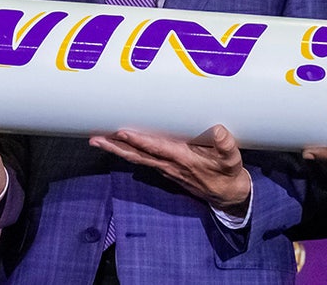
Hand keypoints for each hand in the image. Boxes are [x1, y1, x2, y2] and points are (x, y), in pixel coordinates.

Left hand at [90, 124, 251, 214]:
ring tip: (97, 140)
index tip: (122, 133)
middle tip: (94, 139)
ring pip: (137, 158)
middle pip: (137, 155)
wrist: (228, 196)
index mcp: (183, 160)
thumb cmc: (229, 174)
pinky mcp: (167, 169)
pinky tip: (119, 146)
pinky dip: (129, 153)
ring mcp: (166, 169)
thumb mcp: (232, 160)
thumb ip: (226, 145)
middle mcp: (170, 165)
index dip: (139, 141)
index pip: (156, 149)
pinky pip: (144, 160)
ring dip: (117, 150)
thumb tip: (218, 130)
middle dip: (116, 147)